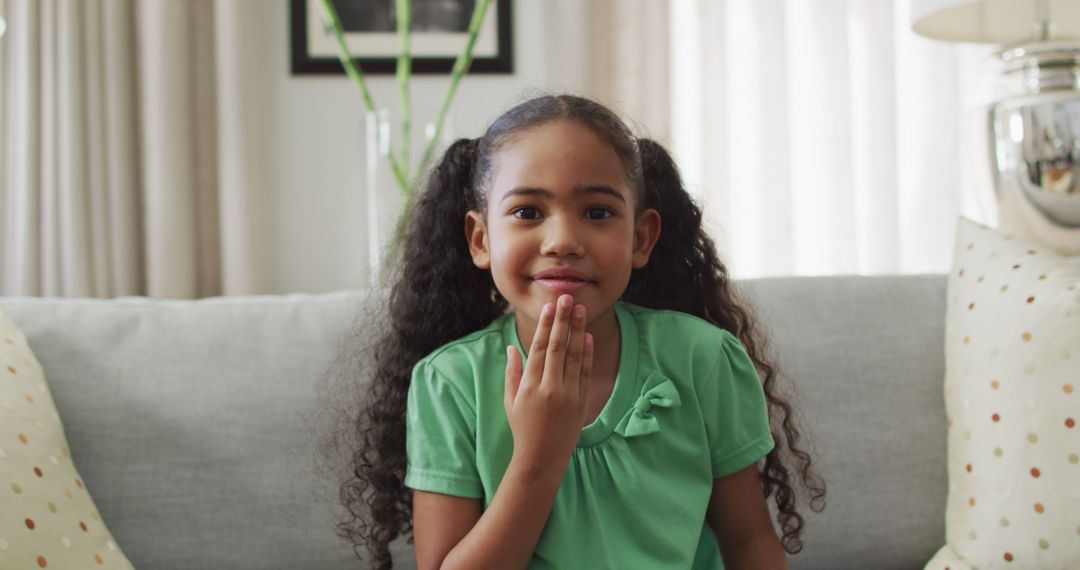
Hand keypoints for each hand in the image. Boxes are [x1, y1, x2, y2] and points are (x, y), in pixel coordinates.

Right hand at [504, 294, 593, 473]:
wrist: (542, 457)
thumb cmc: (522, 428)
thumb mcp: (510, 401)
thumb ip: (512, 373)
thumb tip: (512, 348)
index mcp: (529, 386)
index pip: (539, 348)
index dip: (545, 325)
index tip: (550, 307)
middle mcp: (549, 387)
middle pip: (558, 346)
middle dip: (563, 320)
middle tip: (567, 298)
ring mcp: (567, 394)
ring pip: (574, 356)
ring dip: (577, 330)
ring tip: (580, 310)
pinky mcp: (581, 401)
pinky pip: (585, 372)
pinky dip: (587, 353)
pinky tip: (587, 336)